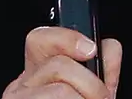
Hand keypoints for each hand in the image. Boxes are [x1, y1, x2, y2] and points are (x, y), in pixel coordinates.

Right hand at [2, 27, 121, 98]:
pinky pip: (59, 97)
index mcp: (36, 76)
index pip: (39, 39)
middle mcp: (22, 86)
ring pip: (61, 88)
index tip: (90, 50)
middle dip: (91, 84)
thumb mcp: (92, 94)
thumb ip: (103, 71)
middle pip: (58, 64)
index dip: (66, 39)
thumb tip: (109, 47)